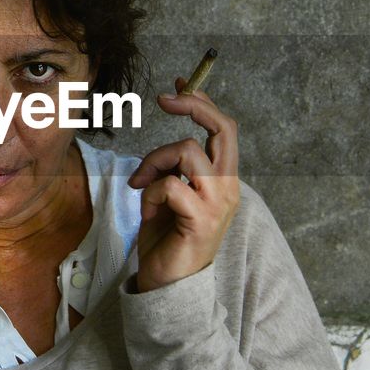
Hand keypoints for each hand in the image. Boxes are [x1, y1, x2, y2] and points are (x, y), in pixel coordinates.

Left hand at [126, 76, 239, 291]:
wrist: (169, 284)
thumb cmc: (168, 239)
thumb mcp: (169, 193)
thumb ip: (171, 168)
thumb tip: (162, 146)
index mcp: (224, 179)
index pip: (224, 129)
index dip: (202, 102)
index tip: (178, 85)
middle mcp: (229, 187)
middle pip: (222, 128)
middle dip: (192, 105)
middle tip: (163, 98)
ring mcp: (218, 203)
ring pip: (187, 151)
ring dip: (154, 162)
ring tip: (141, 186)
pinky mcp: (201, 220)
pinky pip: (170, 186)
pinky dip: (150, 193)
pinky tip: (148, 212)